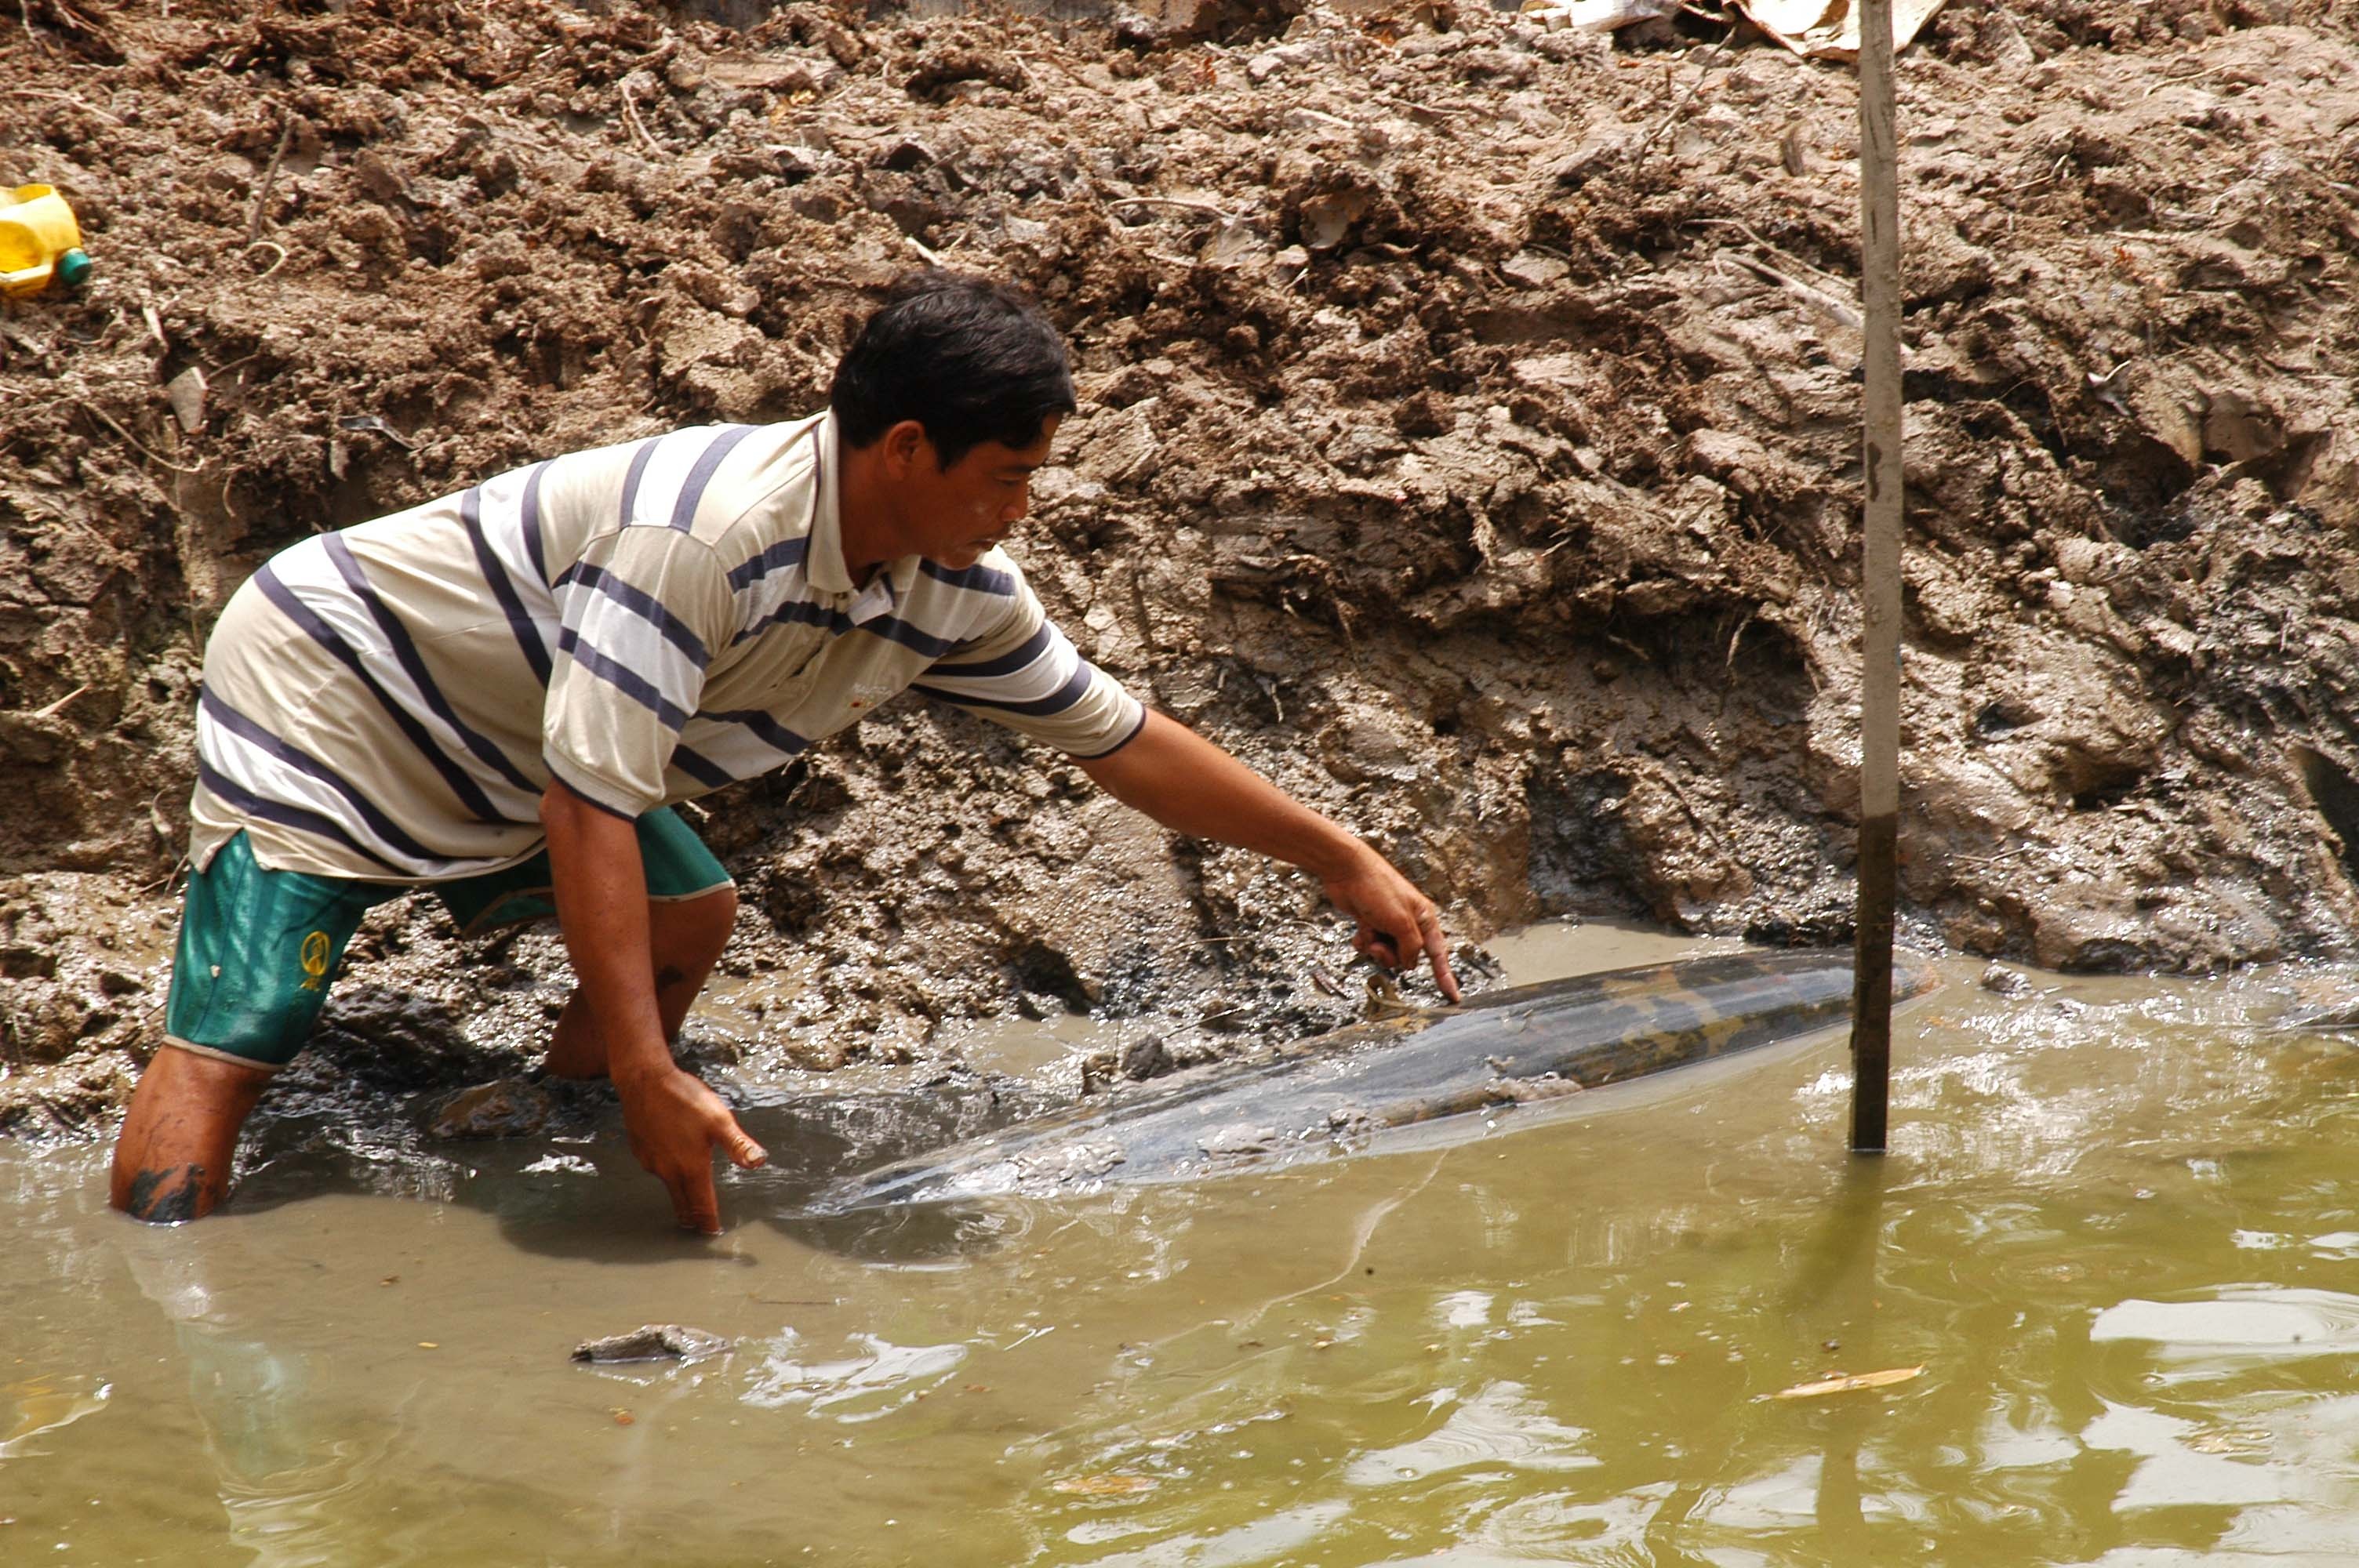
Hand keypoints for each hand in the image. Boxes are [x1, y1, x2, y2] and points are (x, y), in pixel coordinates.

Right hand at [614, 1064, 766, 1232]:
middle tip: (701, 1226)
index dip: (708, 1222)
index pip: (701, 1206)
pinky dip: (667, 1173)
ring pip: (668, 1187)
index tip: (713, 1234)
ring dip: (680, 1195)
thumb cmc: (684, 1098)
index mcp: (691, 1168)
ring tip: (690, 1197)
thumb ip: (738, 1145)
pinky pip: (656, 1169)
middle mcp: (668, 1171)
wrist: (644, 1081)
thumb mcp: (719, 1119)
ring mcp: (651, 1163)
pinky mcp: (640, 1151)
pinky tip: (673, 1162)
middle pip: (682, 1203)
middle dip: (693, 1217)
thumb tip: (758, 1162)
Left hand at [1321, 846, 1461, 1002]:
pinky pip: (1371, 946)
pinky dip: (1363, 941)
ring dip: (1375, 948)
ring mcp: (1389, 925)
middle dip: (1391, 955)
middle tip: (1379, 944)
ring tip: (1368, 932)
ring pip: (1387, 955)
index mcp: (1425, 919)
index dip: (1446, 977)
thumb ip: (1410, 947)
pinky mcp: (1372, 925)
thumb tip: (1409, 964)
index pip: (1438, 954)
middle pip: (1407, 958)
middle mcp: (1410, 923)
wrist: (1347, 872)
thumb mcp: (1401, 922)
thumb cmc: (1378, 889)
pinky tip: (1358, 930)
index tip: (1454, 997)